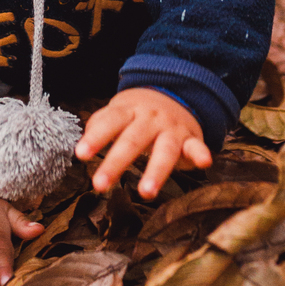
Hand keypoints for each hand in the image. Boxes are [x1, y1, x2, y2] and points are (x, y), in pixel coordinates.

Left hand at [75, 88, 211, 200]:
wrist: (176, 93)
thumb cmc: (138, 112)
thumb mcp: (118, 111)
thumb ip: (100, 125)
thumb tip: (82, 146)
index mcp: (129, 111)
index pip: (110, 123)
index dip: (95, 139)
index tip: (81, 155)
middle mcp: (150, 119)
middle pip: (132, 141)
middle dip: (116, 163)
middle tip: (100, 184)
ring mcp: (171, 128)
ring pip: (164, 150)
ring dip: (156, 171)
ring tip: (146, 192)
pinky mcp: (191, 138)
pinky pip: (196, 146)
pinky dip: (200, 154)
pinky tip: (204, 163)